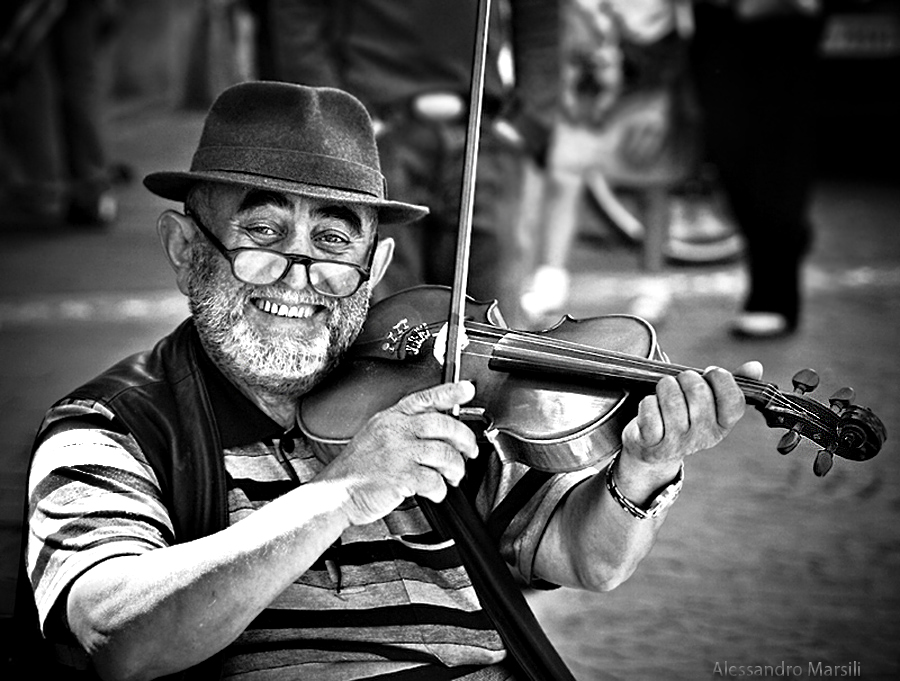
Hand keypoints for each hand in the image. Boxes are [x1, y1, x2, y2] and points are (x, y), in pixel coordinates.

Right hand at [319, 381, 478, 525]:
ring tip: (454, 476)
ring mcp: (398, 453)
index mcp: (390, 419)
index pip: (424, 398)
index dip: (449, 392)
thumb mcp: (376, 435)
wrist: (333, 494)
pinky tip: (436, 491)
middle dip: (464, 438)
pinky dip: (440, 489)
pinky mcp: (401, 476)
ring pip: (444, 453)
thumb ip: (403, 428)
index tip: (467, 390)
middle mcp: (395, 431)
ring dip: (456, 468)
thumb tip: (438, 428)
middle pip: (442, 424)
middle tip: (469, 450)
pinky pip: (434, 480)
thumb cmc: (356, 469)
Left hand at [621, 361, 763, 469]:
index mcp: (723, 426)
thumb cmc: (684, 418)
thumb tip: (755, 366)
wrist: (653, 450)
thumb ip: (731, 385)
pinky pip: (650, 410)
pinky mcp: (652, 443)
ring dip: (664, 387)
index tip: (709, 374)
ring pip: (671, 397)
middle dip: (685, 377)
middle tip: (679, 382)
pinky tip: (651, 408)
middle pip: (697, 391)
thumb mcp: (709, 405)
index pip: (733, 398)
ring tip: (664, 393)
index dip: (720, 378)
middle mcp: (703, 437)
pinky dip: (647, 402)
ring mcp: (678, 442)